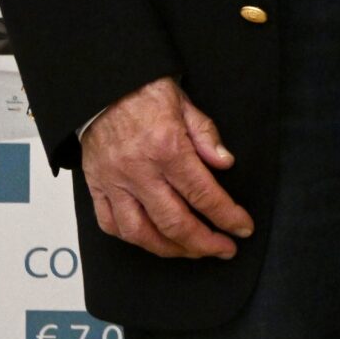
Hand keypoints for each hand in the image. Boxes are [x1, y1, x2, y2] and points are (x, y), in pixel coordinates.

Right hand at [81, 77, 253, 260]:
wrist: (101, 87)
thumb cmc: (144, 92)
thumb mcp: (185, 104)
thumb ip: (206, 135)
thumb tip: (225, 163)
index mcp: (167, 148)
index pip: (203, 194)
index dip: (227, 216)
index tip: (242, 229)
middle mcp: (139, 171)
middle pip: (174, 222)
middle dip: (204, 243)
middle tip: (223, 249)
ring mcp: (114, 183)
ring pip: (141, 233)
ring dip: (170, 249)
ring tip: (192, 252)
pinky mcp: (96, 187)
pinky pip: (110, 224)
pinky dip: (132, 239)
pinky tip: (151, 241)